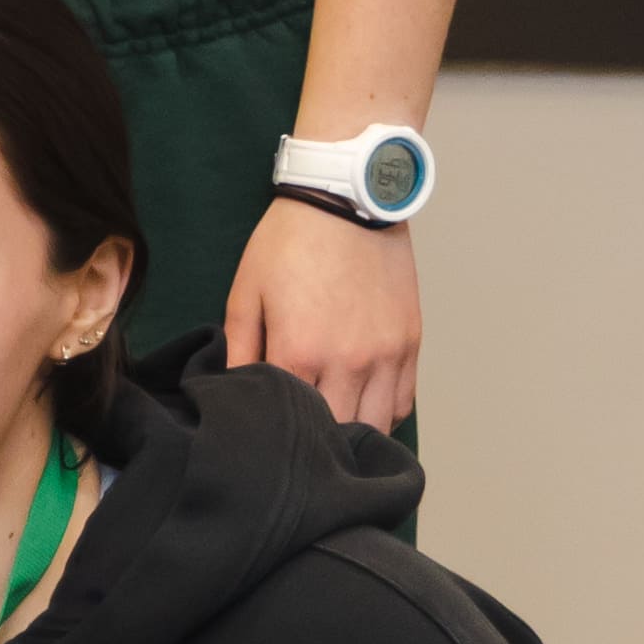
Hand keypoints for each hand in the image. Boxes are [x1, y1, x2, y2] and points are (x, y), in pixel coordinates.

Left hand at [216, 199, 417, 432]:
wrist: (347, 201)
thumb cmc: (288, 244)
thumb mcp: (245, 295)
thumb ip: (238, 351)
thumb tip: (231, 392)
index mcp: (301, 352)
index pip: (288, 420)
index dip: (273, 432)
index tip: (262, 436)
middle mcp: (350, 361)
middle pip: (334, 432)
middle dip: (312, 442)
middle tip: (294, 442)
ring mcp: (387, 355)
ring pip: (375, 426)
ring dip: (351, 435)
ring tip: (328, 432)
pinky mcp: (411, 343)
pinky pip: (404, 402)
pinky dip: (383, 414)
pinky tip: (360, 407)